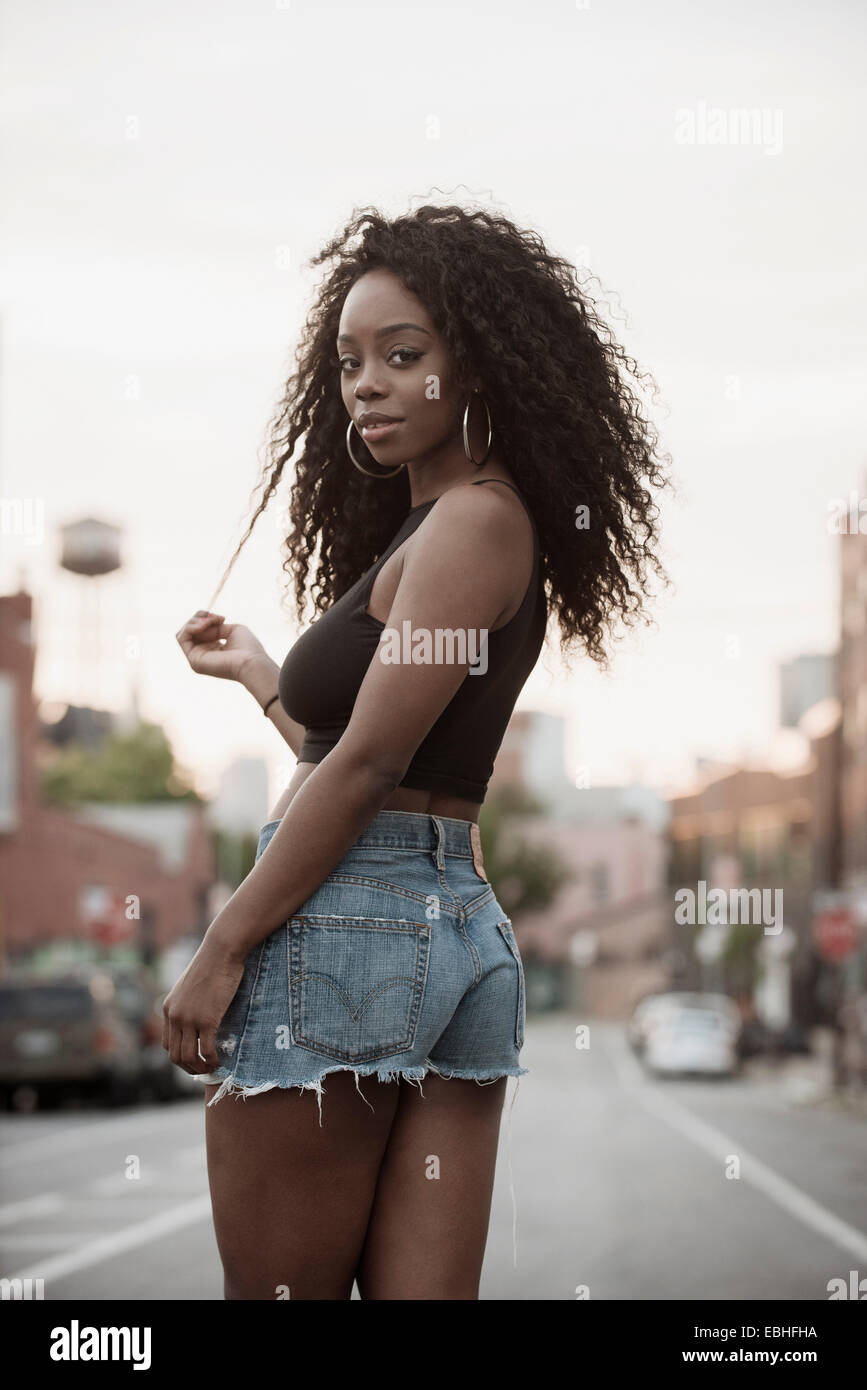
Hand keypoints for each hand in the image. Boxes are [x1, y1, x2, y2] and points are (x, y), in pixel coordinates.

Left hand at [161, 940, 245, 1073]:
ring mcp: (189, 1019)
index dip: (179, 1056)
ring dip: (199, 1068)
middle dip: (188, 1067)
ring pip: (188, 1056)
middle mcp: (174, 1016)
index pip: (167, 1044)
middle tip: (202, 1069)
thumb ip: (187, 1003)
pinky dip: (212, 1060)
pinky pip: (206, 1049)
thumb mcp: (190, 986)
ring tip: (212, 1068)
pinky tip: (219, 1060)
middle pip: (174, 1055)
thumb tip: (197, 1018)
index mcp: (168, 1008)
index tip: (193, 1059)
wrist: (220, 952)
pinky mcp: (207, 1019)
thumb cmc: (211, 965)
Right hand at [175, 610, 268, 682]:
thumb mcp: (231, 629)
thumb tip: (202, 624)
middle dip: (199, 617)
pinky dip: (191, 627)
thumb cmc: (248, 648)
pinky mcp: (193, 660)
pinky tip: (204, 625)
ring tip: (210, 621)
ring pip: (182, 633)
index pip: (199, 630)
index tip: (221, 618)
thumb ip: (214, 626)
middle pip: (188, 630)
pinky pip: (182, 638)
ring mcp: (196, 659)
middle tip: (216, 618)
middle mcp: (203, 655)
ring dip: (195, 621)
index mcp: (213, 649)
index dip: (206, 618)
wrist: (252, 662)